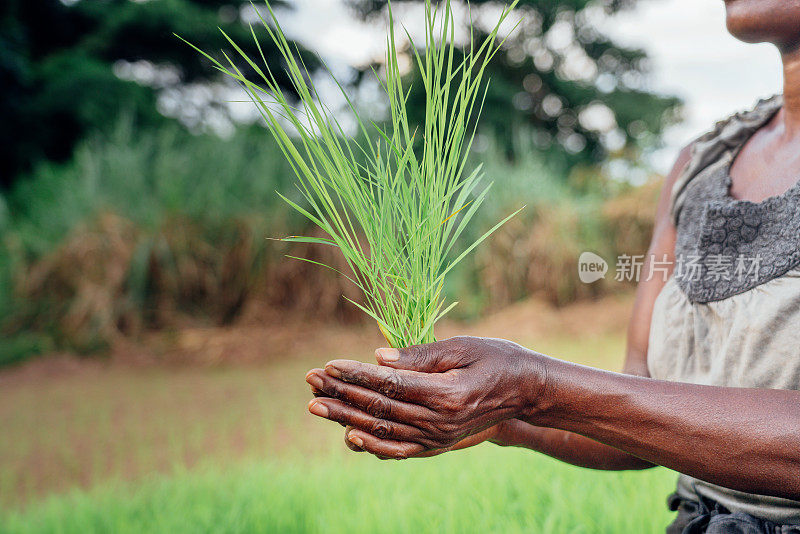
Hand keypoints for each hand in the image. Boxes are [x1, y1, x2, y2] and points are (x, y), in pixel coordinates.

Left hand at [304, 336, 545, 458]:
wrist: (526, 393)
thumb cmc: (496, 360)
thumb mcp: (462, 348)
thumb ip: (419, 356)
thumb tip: (378, 358)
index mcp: (445, 394)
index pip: (389, 385)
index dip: (356, 374)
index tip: (328, 364)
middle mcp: (439, 422)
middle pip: (379, 409)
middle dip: (341, 393)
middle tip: (310, 382)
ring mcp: (438, 438)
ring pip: (383, 429)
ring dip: (346, 416)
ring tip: (316, 405)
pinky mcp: (438, 445)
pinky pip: (400, 450)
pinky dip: (373, 445)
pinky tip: (350, 436)